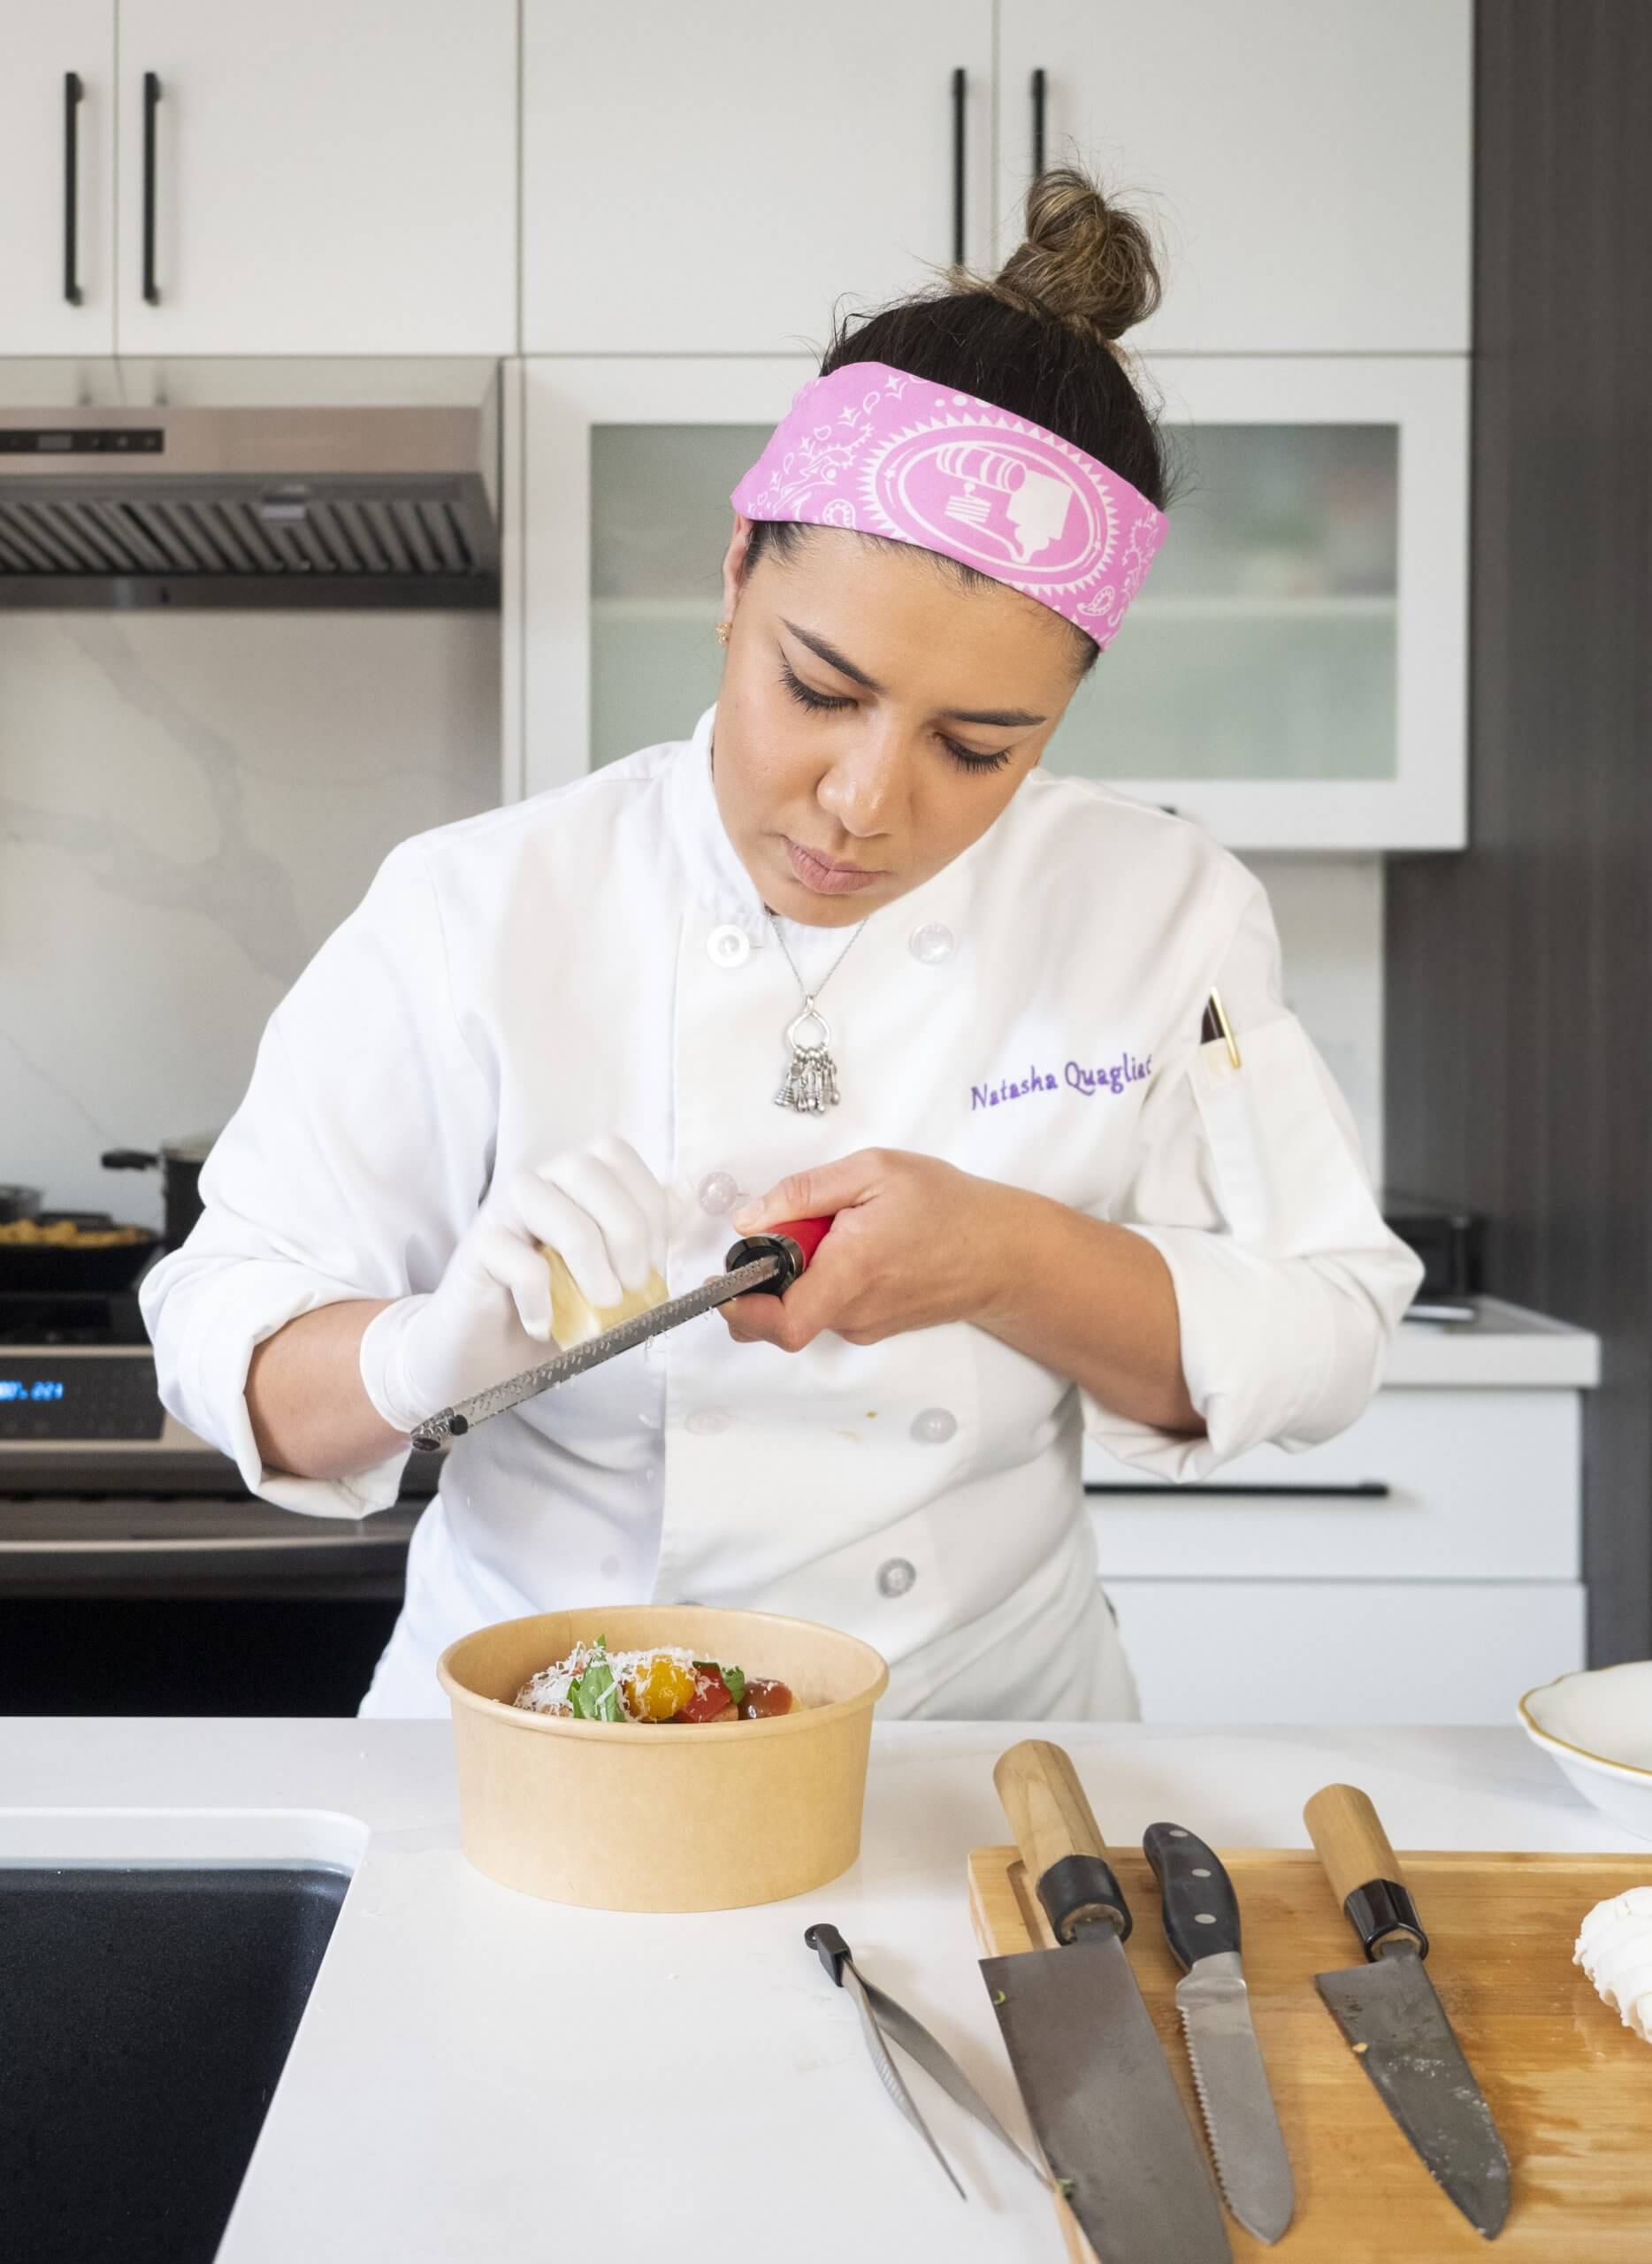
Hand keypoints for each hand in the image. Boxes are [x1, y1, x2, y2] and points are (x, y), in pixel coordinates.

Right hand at [358, 1135, 667, 1433]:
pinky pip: (513, 1256)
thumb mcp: (612, 1272)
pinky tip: (544, 1325)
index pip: (616, 1156)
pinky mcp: (476, 1249)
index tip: (654, 1264)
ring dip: (586, 1257)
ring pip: (544, 1200)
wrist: (489, 1350)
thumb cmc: (557, 1308)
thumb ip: (646, 1237)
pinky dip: (539, 1296)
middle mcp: (538, 1183)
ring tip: (600, 1304)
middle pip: (585, 1168)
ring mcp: (502, 1211)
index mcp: (574, 1181)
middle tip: (632, 1285)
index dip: (648, 1207)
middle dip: (624, 1228)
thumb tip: (695, 1201)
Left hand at [720, 1149, 1019, 1353]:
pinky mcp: (872, 1327)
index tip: (721, 1282)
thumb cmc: (947, 1206)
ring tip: (837, 1230)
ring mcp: (864, 1326)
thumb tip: (749, 1219)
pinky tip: (854, 1246)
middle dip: (765, 1277)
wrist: (1004, 1253)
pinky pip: (826, 1308)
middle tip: (790, 1231)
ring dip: (798, 1275)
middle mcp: (855, 1311)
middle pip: (779, 1315)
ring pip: (803, 1308)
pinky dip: (822, 1280)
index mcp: (852, 1272)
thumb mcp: (875, 1171)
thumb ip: (804, 1193)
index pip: (780, 1323)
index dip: (739, 1310)